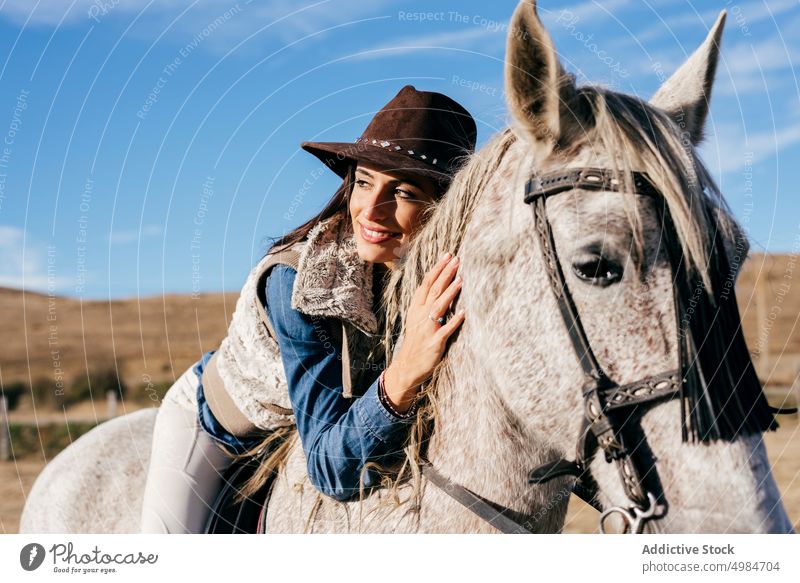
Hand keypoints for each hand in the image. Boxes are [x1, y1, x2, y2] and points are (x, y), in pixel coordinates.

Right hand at [383, 252, 464, 411]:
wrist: (407, 366)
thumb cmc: (416, 341)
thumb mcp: (417, 319)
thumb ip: (427, 303)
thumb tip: (439, 286)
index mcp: (416, 308)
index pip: (426, 284)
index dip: (437, 269)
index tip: (448, 256)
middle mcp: (420, 316)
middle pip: (433, 290)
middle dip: (445, 274)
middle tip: (456, 259)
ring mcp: (427, 329)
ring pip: (439, 307)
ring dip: (450, 293)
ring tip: (461, 279)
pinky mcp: (434, 343)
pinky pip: (445, 330)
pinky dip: (454, 321)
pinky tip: (463, 313)